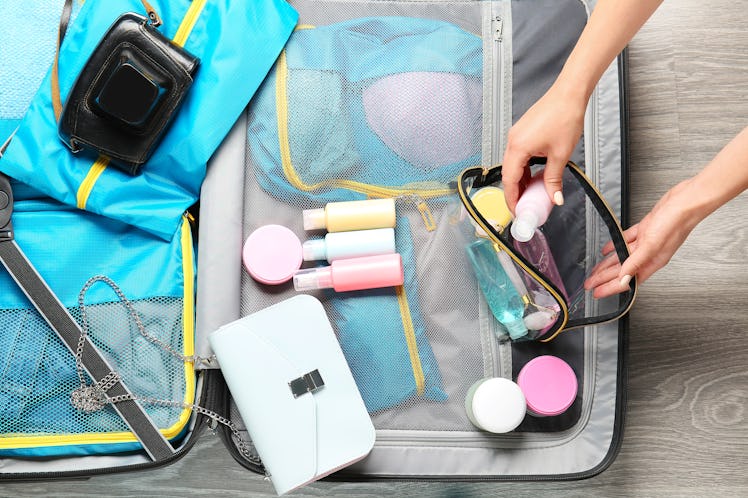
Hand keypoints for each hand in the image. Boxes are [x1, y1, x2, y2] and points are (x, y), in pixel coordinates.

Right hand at [501, 83, 586, 211]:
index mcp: (518, 147)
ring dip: (520, 180)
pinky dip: (523, 168)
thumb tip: (553, 197)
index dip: (511, 199)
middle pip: (508, 174)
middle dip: (515, 192)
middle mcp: (513, 141)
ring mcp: (516, 135)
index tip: (516, 211)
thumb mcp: (560, 154)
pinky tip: (533, 175)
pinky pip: (518, 156)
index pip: (509, 180)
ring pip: (513, 165)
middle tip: (524, 206)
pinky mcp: (522, 132)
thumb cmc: (564, 116)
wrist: (569, 94)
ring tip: (530, 194)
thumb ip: (553, 179)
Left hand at [584, 180, 702, 297]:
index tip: (598, 293)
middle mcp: (649, 254)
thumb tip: (624, 278)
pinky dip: (615, 245)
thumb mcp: (652, 244)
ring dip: (607, 264)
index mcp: (653, 261)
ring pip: (622, 256)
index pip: (628, 280)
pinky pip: (626, 240)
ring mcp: (647, 241)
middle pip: (622, 270)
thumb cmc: (676, 222)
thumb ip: (636, 262)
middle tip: (591, 284)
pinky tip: (607, 249)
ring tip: (595, 271)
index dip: (611, 288)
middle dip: (604, 278)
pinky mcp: (645, 229)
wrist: (686, 201)